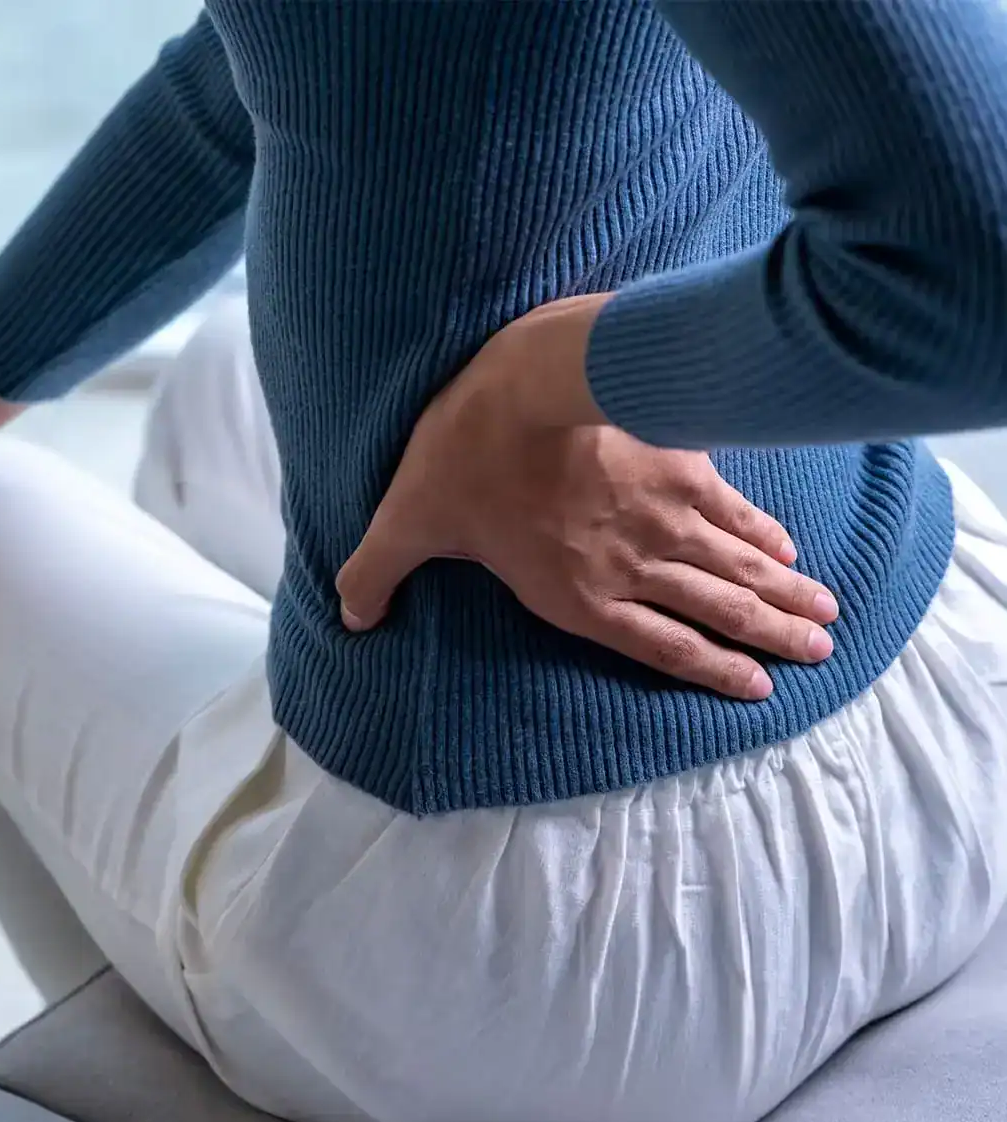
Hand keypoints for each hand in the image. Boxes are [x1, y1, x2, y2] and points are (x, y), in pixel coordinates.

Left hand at [336, 310, 838, 700]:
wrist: (527, 379)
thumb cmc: (465, 454)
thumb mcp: (407, 519)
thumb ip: (377, 573)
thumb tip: (349, 615)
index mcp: (579, 593)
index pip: (663, 646)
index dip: (713, 672)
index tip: (758, 688)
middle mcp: (636, 565)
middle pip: (721, 612)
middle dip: (772, 638)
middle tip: (818, 655)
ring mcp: (668, 517)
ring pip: (742, 567)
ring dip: (786, 595)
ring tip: (826, 616)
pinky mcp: (683, 465)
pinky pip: (737, 512)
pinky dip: (767, 535)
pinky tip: (789, 549)